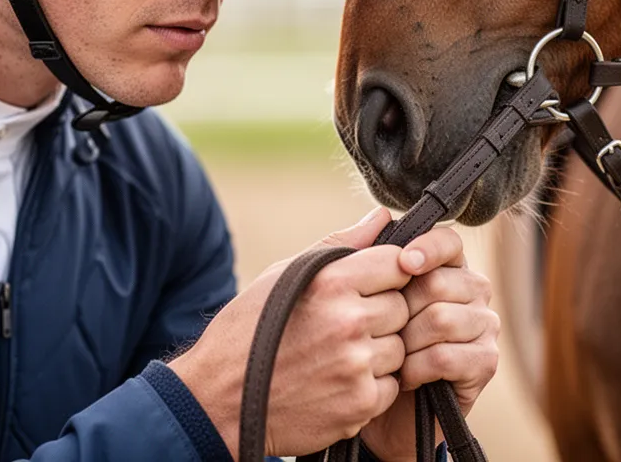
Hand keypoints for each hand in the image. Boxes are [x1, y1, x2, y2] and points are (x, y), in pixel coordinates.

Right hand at [168, 206, 411, 457]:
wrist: (217, 401)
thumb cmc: (248, 331)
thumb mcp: (284, 275)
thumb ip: (340, 245)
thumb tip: (382, 216)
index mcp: (330, 282)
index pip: (396, 262)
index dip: (385, 273)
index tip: (368, 285)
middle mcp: (348, 322)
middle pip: (402, 306)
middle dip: (381, 313)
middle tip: (343, 325)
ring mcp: (356, 366)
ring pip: (399, 347)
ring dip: (377, 351)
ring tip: (335, 354)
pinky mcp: (359, 405)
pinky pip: (390, 386)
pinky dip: (370, 386)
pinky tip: (335, 381)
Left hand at [360, 228, 499, 461]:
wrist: (378, 411)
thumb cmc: (368, 347)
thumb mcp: (359, 298)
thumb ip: (366, 254)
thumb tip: (380, 213)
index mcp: (445, 267)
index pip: (449, 242)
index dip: (428, 248)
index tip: (402, 263)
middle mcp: (471, 291)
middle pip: (442, 282)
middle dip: (404, 309)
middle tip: (384, 331)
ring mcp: (483, 326)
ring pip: (443, 318)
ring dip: (407, 341)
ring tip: (391, 356)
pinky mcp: (485, 362)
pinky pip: (449, 354)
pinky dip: (419, 367)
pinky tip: (405, 377)